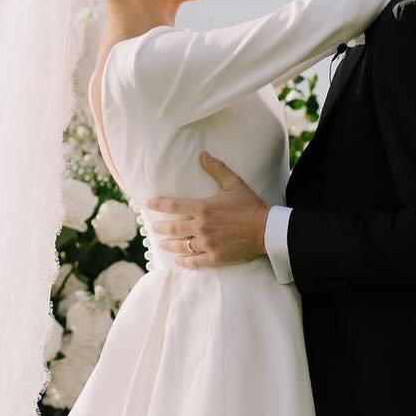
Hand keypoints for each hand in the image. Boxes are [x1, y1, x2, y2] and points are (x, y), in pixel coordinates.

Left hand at [146, 153, 270, 269]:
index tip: (148, 203)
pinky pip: (194, 261)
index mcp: (203, 208)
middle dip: (161, 228)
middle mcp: (201, 227)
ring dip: (169, 245)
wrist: (266, 230)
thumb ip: (217, 169)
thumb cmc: (251, 205)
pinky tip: (179, 260)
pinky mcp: (215, 257)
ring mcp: (207, 244)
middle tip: (155, 227)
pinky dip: (185, 261)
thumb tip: (203, 154)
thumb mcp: (234, 184)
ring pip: (181, 246)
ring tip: (163, 244)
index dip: (158, 204)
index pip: (173, 205)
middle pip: (173, 228)